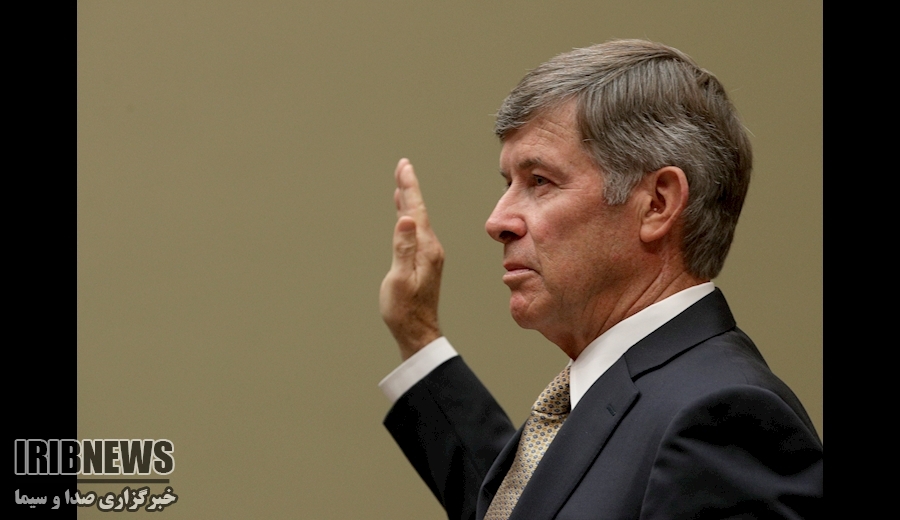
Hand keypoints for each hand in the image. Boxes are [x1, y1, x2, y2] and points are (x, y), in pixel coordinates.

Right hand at [380, 159, 443, 359]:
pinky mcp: (424, 261)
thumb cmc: (404, 310)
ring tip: (402, 183)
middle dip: (409, 187)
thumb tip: (406, 219)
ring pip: (417, 219)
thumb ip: (403, 248)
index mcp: (426, 249)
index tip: (404, 166)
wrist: (417, 331)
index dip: (409, 187)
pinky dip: (409, 216)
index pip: (416, 211)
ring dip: (409, 200)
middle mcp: (430, 248)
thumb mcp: (399, 279)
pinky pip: (416, 231)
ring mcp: (428, 254)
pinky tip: (404, 214)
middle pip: (418, 210)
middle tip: (403, 166)